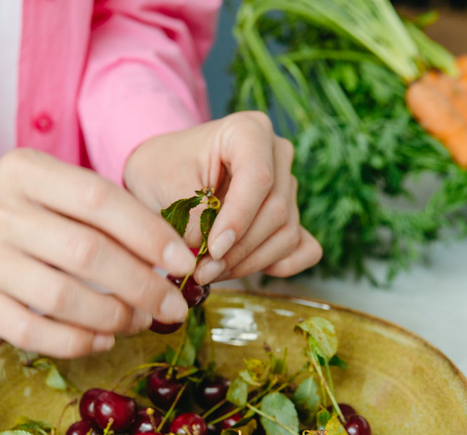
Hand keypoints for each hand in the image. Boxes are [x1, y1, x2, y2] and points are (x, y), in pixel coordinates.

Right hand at [0, 149, 196, 358]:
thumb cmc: (11, 208)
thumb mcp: (45, 185)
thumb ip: (97, 210)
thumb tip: (167, 257)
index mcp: (25, 171)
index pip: (98, 199)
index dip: (149, 233)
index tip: (182, 263)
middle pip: (86, 252)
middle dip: (142, 284)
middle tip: (173, 306)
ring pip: (61, 297)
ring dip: (113, 316)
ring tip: (140, 321)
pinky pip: (32, 333)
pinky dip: (76, 342)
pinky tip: (102, 340)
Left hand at [124, 111, 322, 284]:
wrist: (163, 175)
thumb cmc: (163, 171)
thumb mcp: (166, 185)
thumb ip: (192, 213)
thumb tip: (214, 249)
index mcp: (249, 131)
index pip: (258, 178)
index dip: (239, 218)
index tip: (213, 249)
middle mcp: (277, 155)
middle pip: (275, 210)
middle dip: (238, 249)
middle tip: (202, 270)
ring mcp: (288, 186)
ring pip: (286, 234)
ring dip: (249, 262)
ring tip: (209, 271)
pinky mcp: (292, 216)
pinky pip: (303, 248)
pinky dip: (277, 266)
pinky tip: (242, 269)